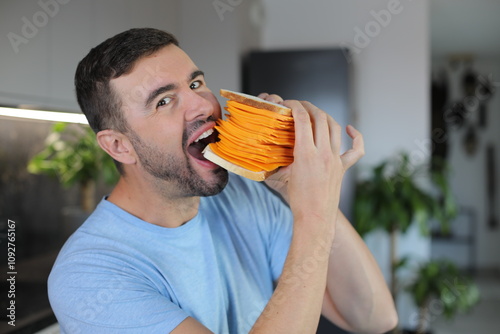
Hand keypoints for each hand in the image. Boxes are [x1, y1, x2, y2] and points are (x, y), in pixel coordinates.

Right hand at [259, 94, 363, 223]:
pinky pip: (356, 149)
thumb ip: (278, 158)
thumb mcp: (283, 175)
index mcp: (306, 154)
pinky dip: (355, 135)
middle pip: (320, 118)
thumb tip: (267, 148)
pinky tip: (349, 128)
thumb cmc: (297, 200)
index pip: (303, 119)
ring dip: (325, 116)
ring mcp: (335, 159)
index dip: (295, 106)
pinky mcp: (343, 167)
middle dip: (308, 107)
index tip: (288, 103)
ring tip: (315, 113)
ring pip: (334, 127)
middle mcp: (323, 153)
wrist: (315, 218)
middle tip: (299, 105)